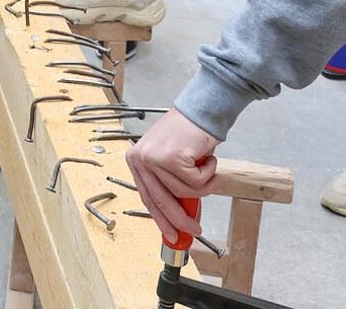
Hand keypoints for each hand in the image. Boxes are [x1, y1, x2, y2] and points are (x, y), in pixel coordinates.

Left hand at [125, 111, 220, 243]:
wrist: (200, 111)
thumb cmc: (187, 134)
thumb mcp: (170, 161)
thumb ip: (169, 184)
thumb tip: (178, 217)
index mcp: (136, 160)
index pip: (147, 197)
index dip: (160, 219)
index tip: (171, 235)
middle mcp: (141, 159)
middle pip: (161, 201)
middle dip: (180, 219)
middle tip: (194, 229)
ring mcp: (154, 158)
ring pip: (183, 192)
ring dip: (203, 187)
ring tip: (209, 171)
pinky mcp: (172, 157)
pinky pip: (197, 182)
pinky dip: (209, 174)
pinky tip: (209, 160)